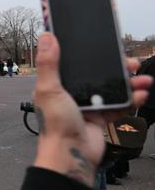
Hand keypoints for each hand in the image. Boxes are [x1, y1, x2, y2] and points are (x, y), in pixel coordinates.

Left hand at [32, 32, 151, 185]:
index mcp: (58, 84)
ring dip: (129, 83)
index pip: (76, 63)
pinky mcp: (101, 117)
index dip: (90, 54)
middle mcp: (73, 92)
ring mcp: (88, 105)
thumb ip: (49, 63)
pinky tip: (140, 94)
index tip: (107, 44)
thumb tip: (47, 36)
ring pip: (112, 88)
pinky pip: (120, 105)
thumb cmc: (55, 124)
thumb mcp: (49, 89)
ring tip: (143, 79)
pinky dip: (131, 100)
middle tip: (131, 62)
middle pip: (98, 74)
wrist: (70, 153)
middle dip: (117, 68)